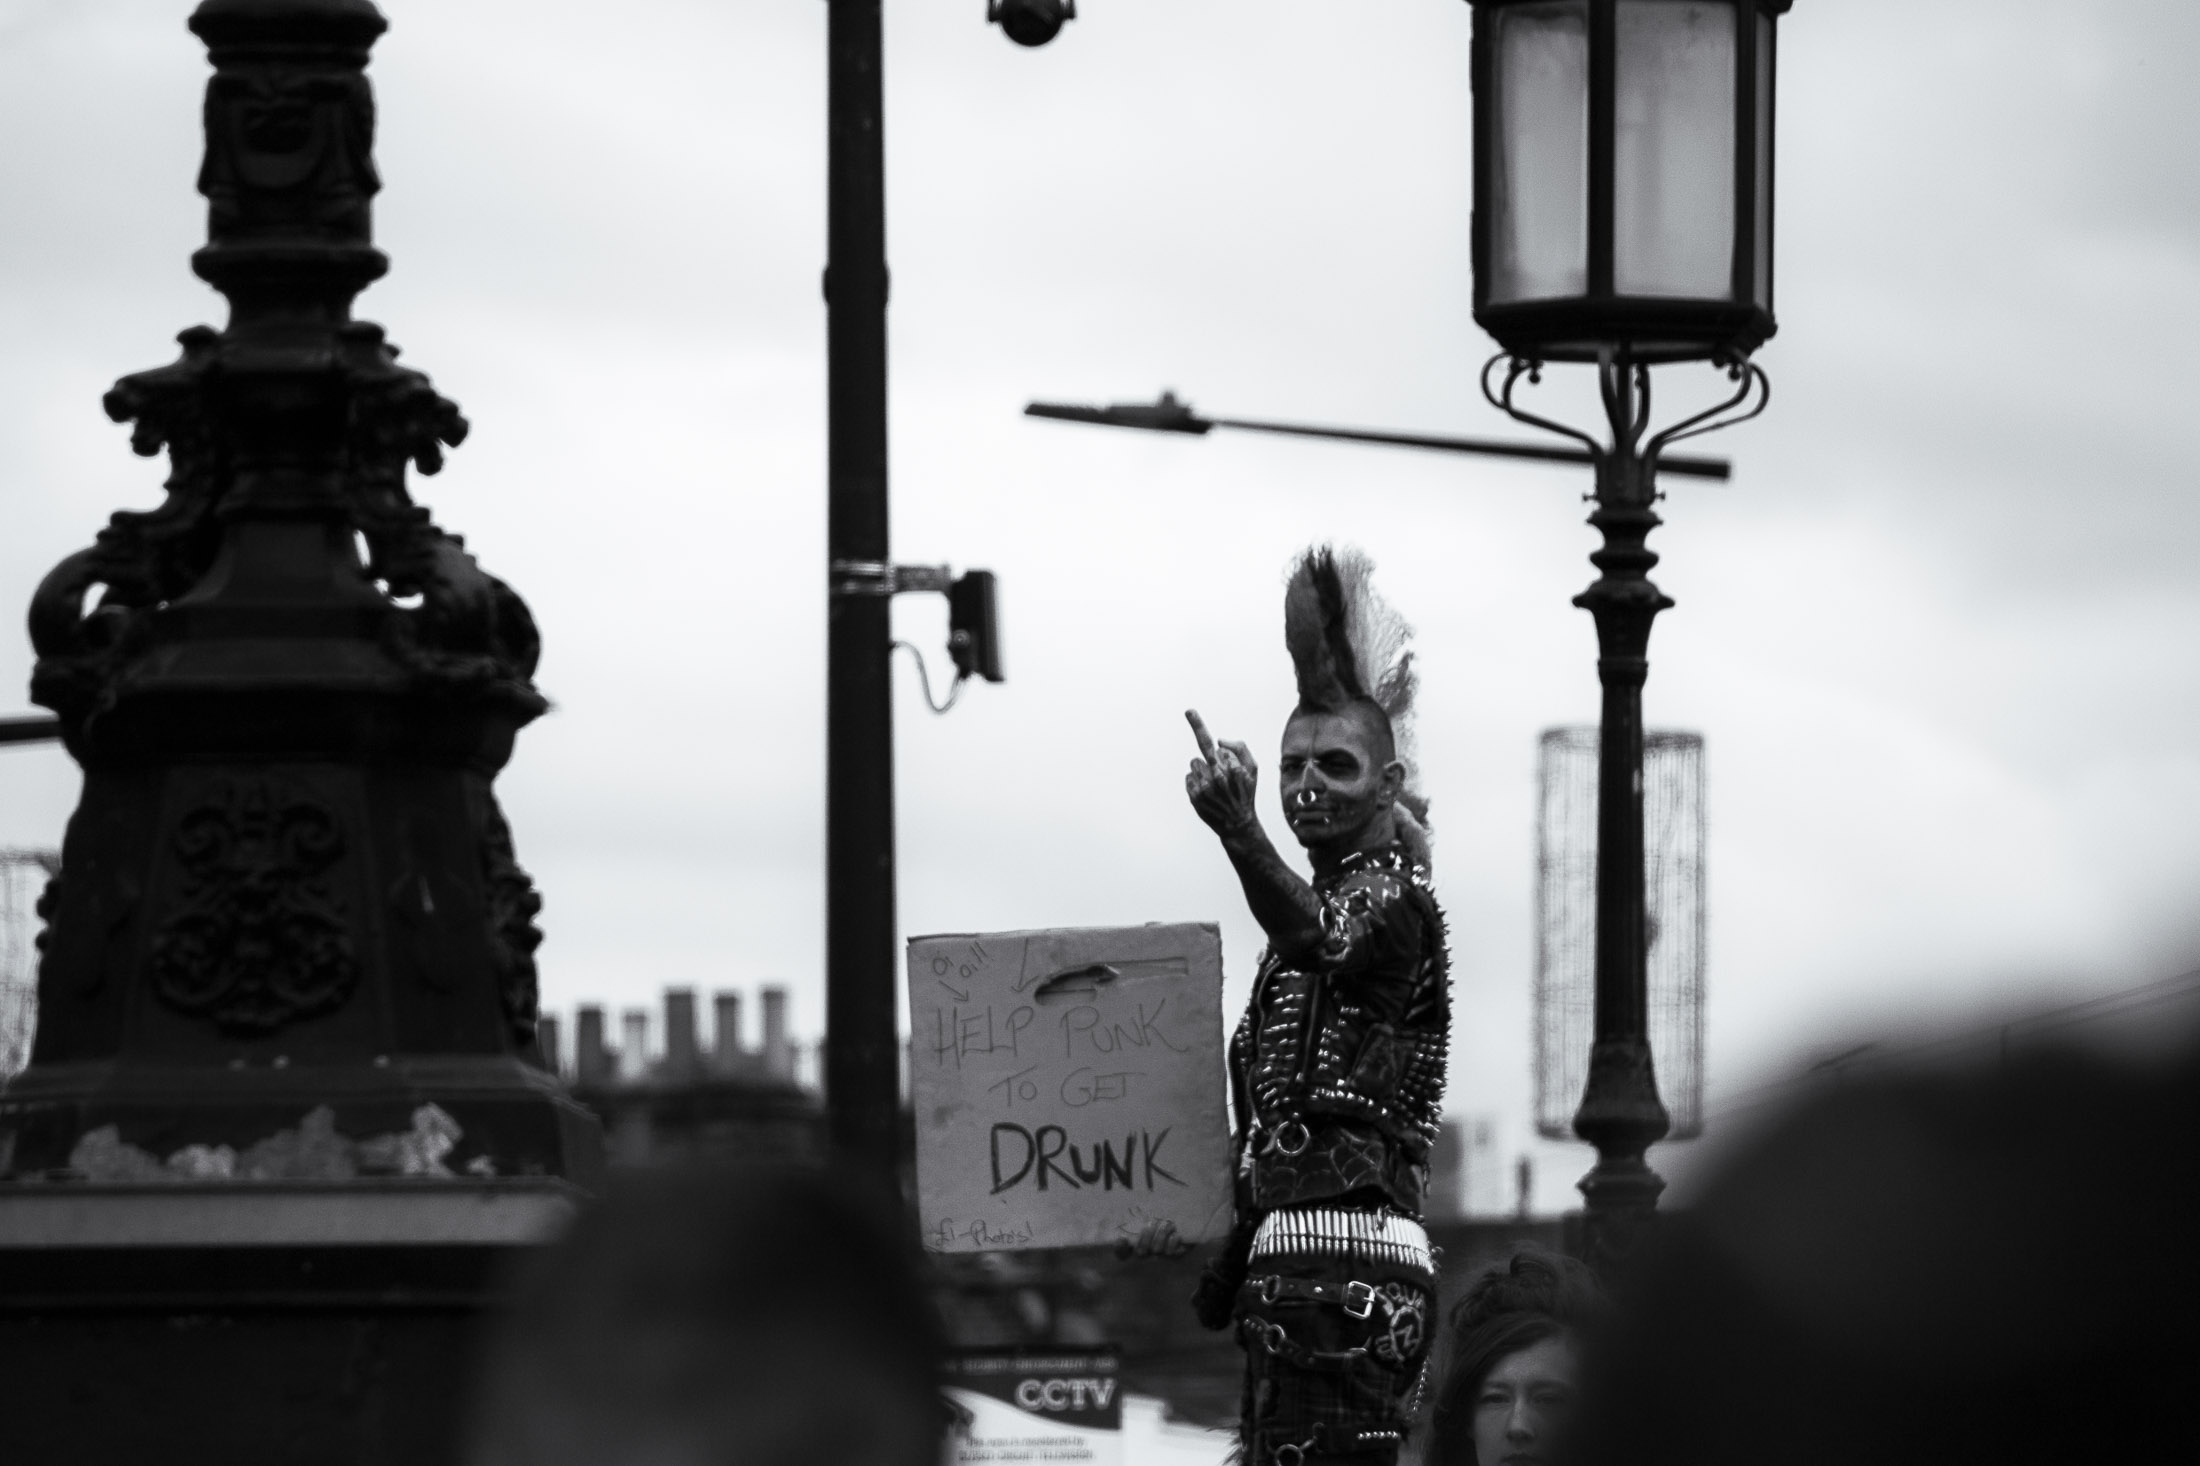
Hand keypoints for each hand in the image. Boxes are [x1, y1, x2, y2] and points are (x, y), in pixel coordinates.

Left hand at [1184, 709, 1259, 838]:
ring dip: (1203, 770)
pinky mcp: (1193, 797)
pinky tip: (1208, 793)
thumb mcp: (1253, 769)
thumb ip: (1240, 749)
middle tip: (1196, 726)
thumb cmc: (1246, 792)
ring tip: (1216, 785)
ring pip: (1194, 764)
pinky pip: (1188, 777)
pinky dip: (1196, 782)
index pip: (1214, 745)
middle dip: (1208, 754)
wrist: (1237, 823)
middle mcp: (1216, 777)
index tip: (1189, 710)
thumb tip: (1218, 741)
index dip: (1202, 729)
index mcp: (1231, 768)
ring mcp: (1203, 788)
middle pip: (1203, 752)